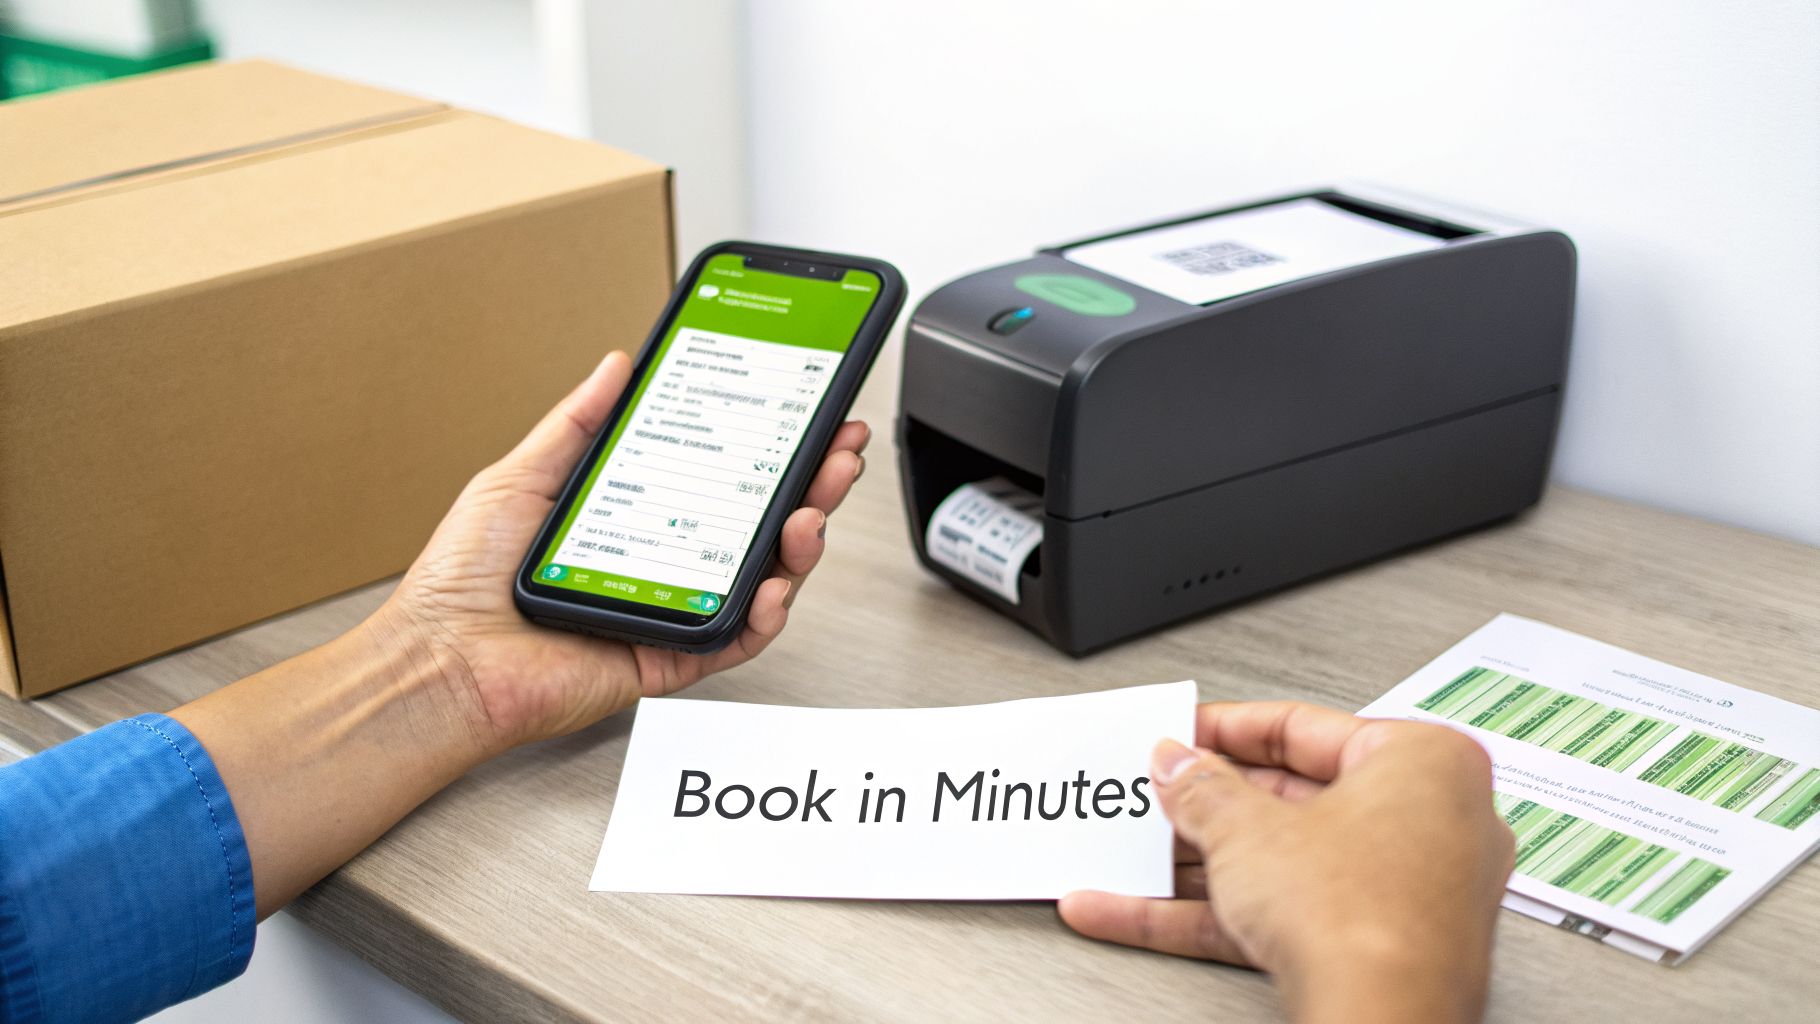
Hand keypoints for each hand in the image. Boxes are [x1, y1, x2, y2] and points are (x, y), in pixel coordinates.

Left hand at [375, 349, 869, 754]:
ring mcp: (673, 610)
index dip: (769, 446)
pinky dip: (765, 613)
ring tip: (815, 510)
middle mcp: (664, 562)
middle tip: (839, 451)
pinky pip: (735, 638)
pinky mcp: (670, 657)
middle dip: (811, 484)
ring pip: (763, 578)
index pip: (720, 476)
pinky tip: (775, 583)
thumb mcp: (522, 474)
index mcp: (637, 517)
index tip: (804, 411)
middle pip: (758, 523)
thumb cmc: (463, 580)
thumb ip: (579, 423)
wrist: (439, 659)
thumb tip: (617, 364)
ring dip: (802, 543)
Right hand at [1059, 703, 1513, 1023]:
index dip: (1226, 730)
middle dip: (1206, 805)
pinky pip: (1284, 915)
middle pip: (1289, 801)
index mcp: (1424, 765)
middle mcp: (1432, 824)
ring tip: (1135, 858)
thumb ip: (1202, 789)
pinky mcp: (1374, 951)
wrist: (1381, 1022)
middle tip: (1158, 794)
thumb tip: (1179, 766)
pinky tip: (1139, 915)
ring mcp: (1406, 893)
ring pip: (1280, 865)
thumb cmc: (1364, 918)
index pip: (1304, 727)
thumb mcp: (1248, 831)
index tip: (1184, 735)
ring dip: (1196, 866)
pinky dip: (1213, 914)